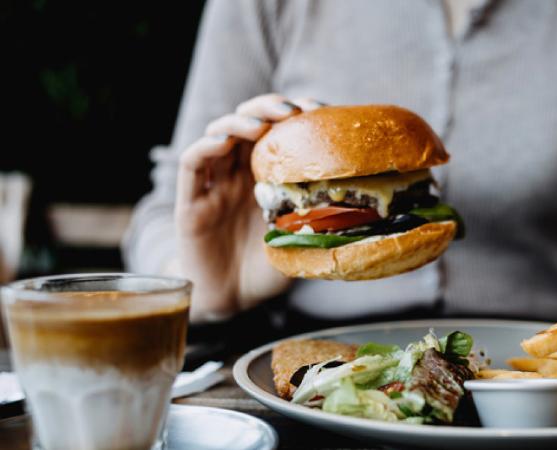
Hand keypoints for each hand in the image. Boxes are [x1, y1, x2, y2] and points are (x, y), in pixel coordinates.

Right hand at [174, 94, 324, 320]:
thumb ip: (321, 223)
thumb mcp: (302, 241)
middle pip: (248, 123)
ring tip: (260, 124)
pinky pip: (193, 165)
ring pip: (219, 136)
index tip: (318, 109)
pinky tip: (223, 142)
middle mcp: (240, 174)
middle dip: (268, 108)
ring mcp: (214, 185)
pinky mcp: (190, 202)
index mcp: (267, 178)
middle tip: (290, 110)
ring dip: (238, 122)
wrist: (233, 302)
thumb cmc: (268, 270)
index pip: (278, 132)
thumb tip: (365, 213)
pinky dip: (205, 147)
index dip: (295, 115)